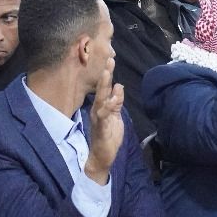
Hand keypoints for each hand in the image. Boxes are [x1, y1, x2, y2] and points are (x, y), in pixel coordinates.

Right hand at [84, 60, 124, 184]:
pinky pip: (104, 117)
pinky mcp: (101, 129)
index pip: (105, 88)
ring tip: (107, 73)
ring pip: (101, 100)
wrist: (102, 157)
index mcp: (102, 107)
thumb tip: (118, 86)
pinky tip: (112, 100)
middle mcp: (98, 110)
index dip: (108, 75)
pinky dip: (107, 108)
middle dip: (106, 75)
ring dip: (104, 87)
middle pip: (102, 90)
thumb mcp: (116, 116)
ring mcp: (98, 119)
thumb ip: (117, 102)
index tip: (111, 60)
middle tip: (109, 60)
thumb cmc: (108, 136)